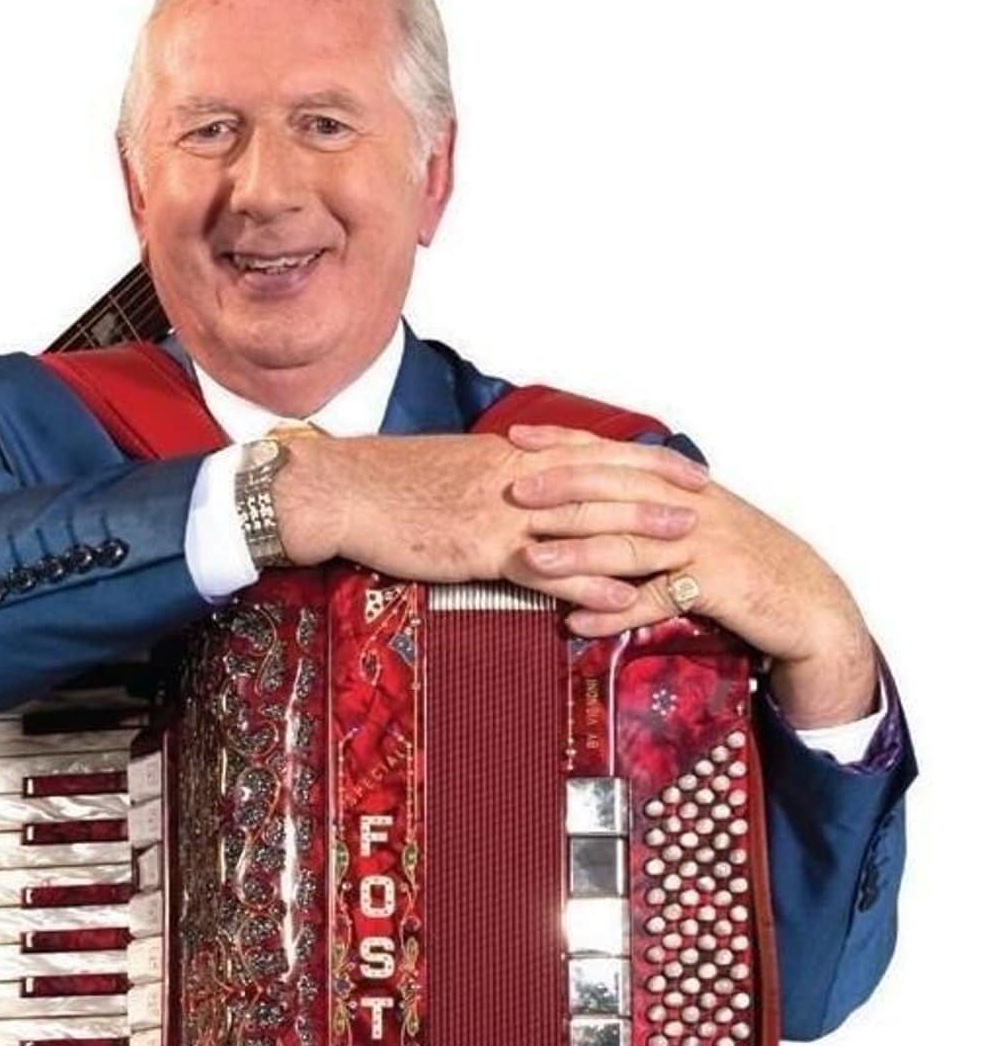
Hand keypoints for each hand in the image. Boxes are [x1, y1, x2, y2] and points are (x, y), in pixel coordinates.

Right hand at [272, 429, 708, 613]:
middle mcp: (514, 477)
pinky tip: (621, 595)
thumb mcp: (447, 472)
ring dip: (641, 530)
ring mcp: (500, 512)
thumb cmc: (383, 484)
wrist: (338, 490)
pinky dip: (588, 580)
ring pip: (585, 519)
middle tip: (708, 502)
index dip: (643, 459)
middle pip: (602, 478)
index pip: (591, 450)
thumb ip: (491, 481)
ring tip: (688, 544)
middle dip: (659, 491)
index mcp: (508, 456)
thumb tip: (518, 492)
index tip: (684, 466)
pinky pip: (546, 565)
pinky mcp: (480, 547)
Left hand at [509, 425, 877, 727]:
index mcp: (679, 484)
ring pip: (631, 543)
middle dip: (561, 491)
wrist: (809, 603)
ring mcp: (704, 543)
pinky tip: (579, 621)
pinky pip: (657, 598)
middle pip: (616, 491)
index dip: (564, 443)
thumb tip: (586, 493)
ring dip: (578, 554)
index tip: (515, 438)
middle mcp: (690, 505)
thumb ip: (646, 503)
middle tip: (513, 495)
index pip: (612, 454)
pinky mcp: (716, 585)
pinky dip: (616, 611)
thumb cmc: (744, 561)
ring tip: (532, 562)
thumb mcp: (695, 520)